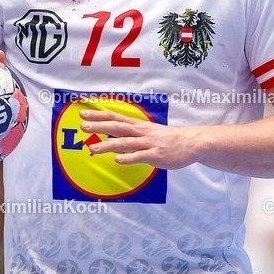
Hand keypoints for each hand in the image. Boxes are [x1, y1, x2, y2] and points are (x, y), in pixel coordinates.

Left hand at [79, 109, 199, 169]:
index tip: (83, 113)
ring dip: (108, 145)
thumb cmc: (166, 138)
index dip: (99, 115)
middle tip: (83, 126)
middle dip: (100, 126)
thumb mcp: (147, 133)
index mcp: (138, 125)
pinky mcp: (156, 155)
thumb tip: (111, 141)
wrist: (190, 143)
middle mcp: (141, 132)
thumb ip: (129, 136)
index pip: (115, 118)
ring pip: (126, 143)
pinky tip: (117, 160)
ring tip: (93, 148)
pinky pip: (140, 156)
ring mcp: (148, 143)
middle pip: (117, 127)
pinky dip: (129, 158)